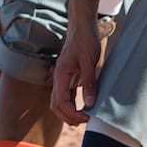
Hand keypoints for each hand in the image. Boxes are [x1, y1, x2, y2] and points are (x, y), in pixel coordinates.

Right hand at [50, 0, 101, 125]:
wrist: (82, 25)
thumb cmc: (85, 40)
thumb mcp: (90, 61)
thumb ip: (89, 82)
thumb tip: (89, 103)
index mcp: (61, 75)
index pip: (61, 102)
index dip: (73, 113)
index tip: (87, 116)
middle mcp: (58, 78)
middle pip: (56, 106)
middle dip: (68, 117)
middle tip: (86, 121)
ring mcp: (62, 78)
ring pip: (59, 102)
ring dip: (69, 113)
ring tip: (85, 118)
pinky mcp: (68, 76)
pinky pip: (66, 95)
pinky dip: (72, 105)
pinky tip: (83, 107)